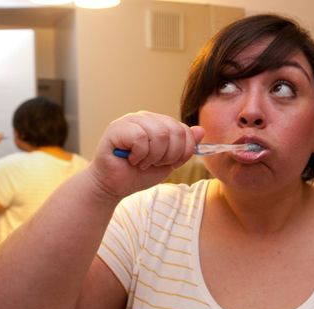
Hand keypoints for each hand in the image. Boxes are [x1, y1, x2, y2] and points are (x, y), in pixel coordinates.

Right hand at [89, 111, 204, 196]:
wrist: (113, 187)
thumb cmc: (137, 174)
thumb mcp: (168, 163)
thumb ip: (184, 148)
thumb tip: (201, 131)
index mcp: (159, 123)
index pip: (184, 130)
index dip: (182, 151)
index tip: (169, 163)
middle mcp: (145, 117)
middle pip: (174, 131)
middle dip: (168, 155)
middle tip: (153, 163)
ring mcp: (130, 120)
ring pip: (160, 134)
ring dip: (153, 156)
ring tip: (142, 162)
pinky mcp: (117, 128)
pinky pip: (140, 138)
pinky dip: (140, 155)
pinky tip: (131, 159)